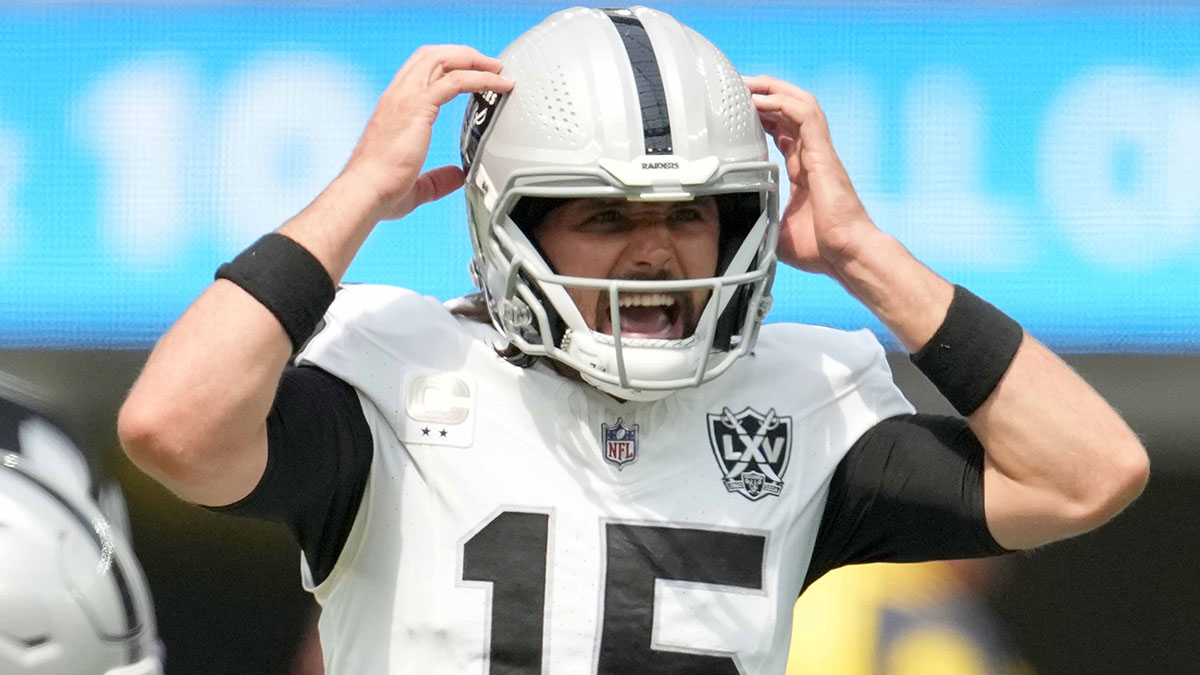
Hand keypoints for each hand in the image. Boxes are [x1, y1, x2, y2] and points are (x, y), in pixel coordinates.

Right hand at [344, 45, 513, 221]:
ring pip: (443, 60)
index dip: (446, 65)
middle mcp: (398, 96)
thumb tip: (457, 176)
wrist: (367, 191)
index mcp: (394, 108)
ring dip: (474, 60)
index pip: (419, 70)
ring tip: (498, 69)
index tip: (470, 72)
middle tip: (490, 65)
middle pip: (432, 56)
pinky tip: (498, 84)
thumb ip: (438, 179)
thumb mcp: (417, 184)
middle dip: (464, 55)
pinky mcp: (418, 107)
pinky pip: (455, 81)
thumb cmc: (382, 190)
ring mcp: (406, 98)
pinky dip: (480, 78)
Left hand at [743, 75, 876, 277]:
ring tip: (748, 83)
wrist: (846, 255)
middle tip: (737, 88)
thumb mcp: (776, 231)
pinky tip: (760, 99)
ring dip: (773, 90)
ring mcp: (820, 152)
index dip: (763, 117)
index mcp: (804, 171)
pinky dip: (782, 102)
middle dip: (764, 94)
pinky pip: (805, 115)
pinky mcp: (824, 153)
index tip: (740, 112)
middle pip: (790, 111)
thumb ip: (759, 220)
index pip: (784, 132)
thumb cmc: (821, 250)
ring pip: (800, 104)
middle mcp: (813, 156)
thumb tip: (732, 227)